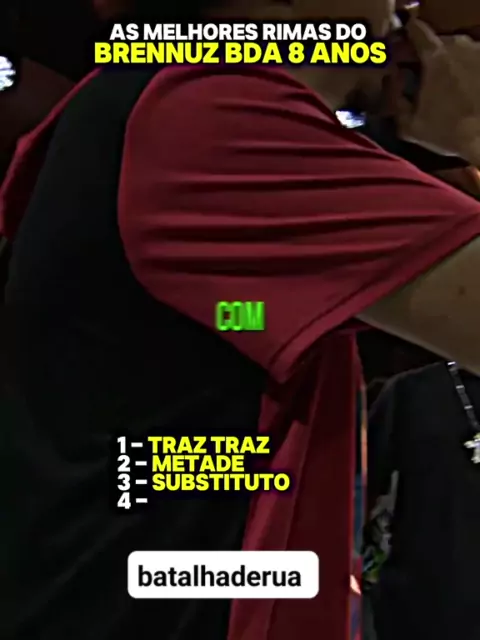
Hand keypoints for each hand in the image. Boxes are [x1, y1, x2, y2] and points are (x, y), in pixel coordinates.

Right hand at [395, 19, 479, 163]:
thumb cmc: (448, 132)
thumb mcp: (409, 125)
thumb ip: (394, 99)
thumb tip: (390, 81)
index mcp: (435, 57)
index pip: (416, 31)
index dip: (405, 37)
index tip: (400, 49)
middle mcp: (460, 47)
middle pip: (437, 41)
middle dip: (426, 55)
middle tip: (418, 73)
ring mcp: (479, 53)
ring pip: (457, 51)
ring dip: (447, 63)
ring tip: (441, 85)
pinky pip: (472, 62)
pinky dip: (464, 72)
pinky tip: (461, 91)